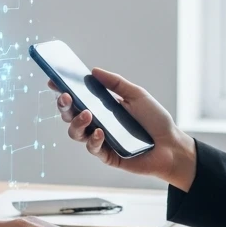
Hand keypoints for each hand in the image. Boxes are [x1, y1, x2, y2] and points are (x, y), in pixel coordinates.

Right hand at [52, 67, 196, 188]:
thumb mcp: (137, 95)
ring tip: (87, 114)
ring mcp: (100, 140)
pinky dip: (93, 140)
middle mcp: (97, 123)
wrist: (171, 145)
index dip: (63, 90)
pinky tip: (100, 133)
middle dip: (63, 105)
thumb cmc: (155, 120)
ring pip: (75, 133)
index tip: (53, 81)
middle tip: (66, 96)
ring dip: (76, 122)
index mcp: (102, 107)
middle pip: (70, 115)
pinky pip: (93, 148)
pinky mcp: (107, 156)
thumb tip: (93, 70)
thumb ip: (116, 83)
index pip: (77, 98)